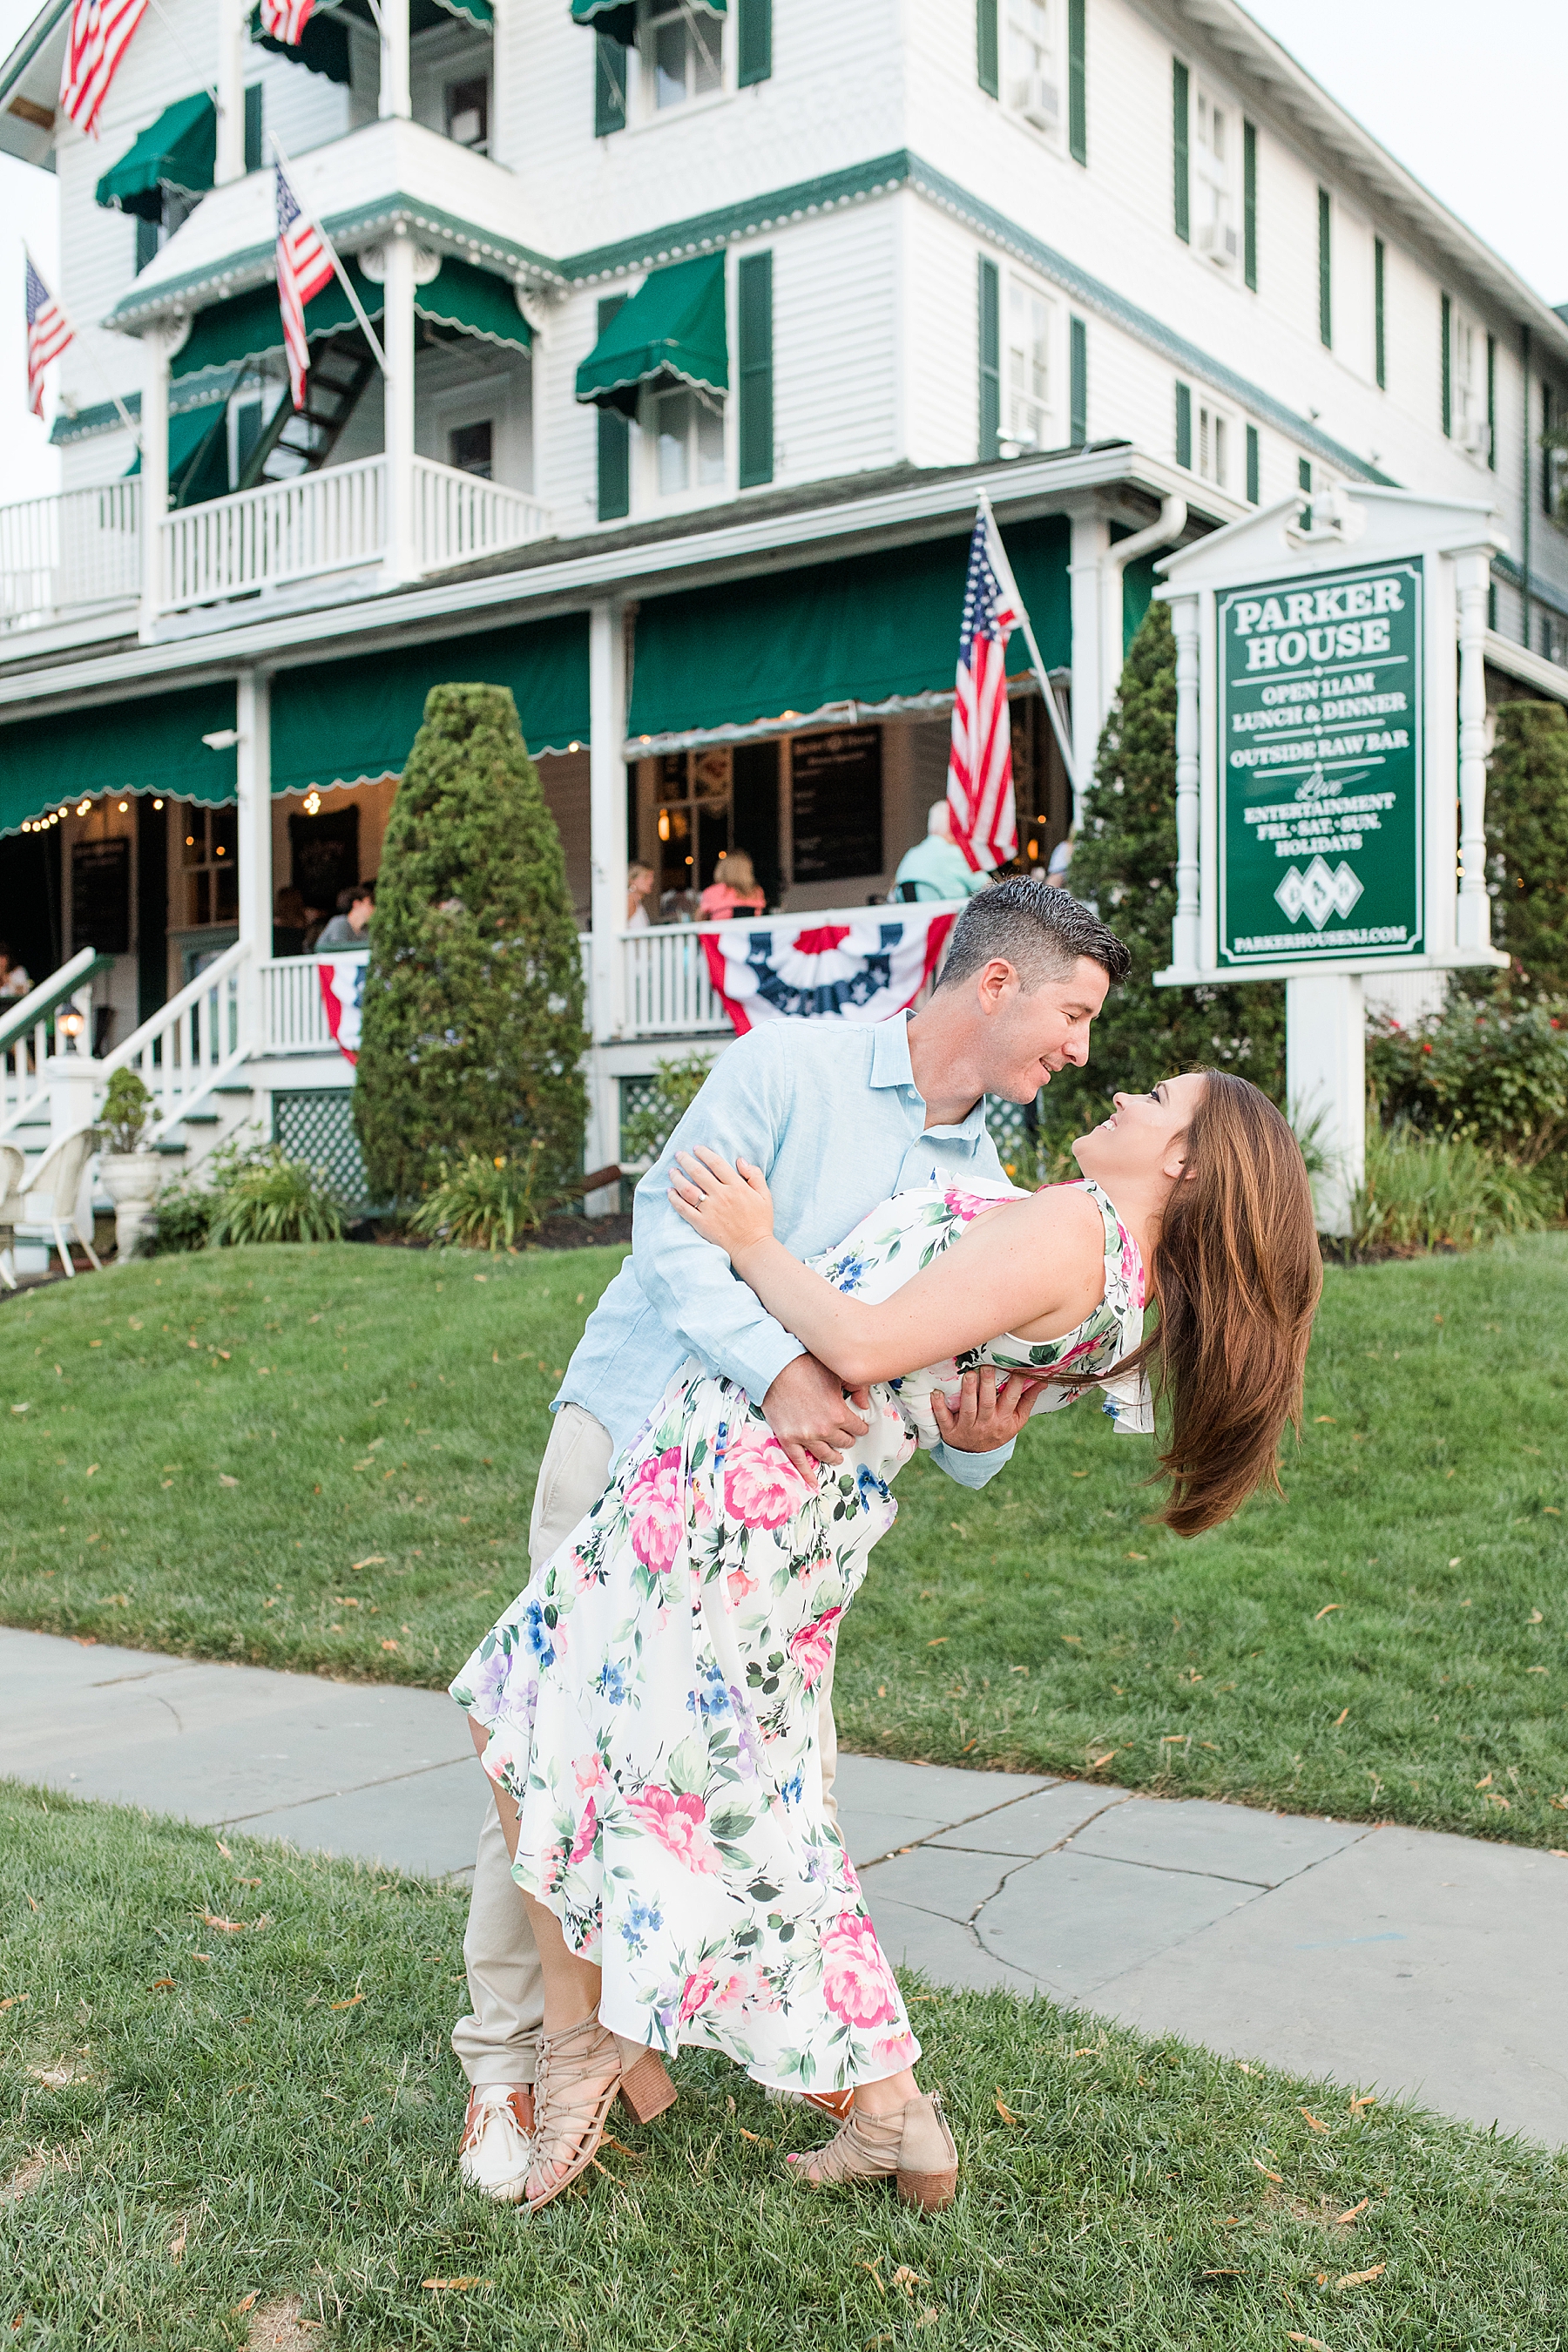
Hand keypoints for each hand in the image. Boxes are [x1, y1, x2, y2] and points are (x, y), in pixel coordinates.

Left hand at [668, 1146, 774, 1262]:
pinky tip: (669, 1192)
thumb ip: (754, 1175)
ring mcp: (710, 1210)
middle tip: (678, 1154)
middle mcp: (722, 1196)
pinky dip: (674, 1199)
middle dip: (686, 1161)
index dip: (705, 1153)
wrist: (753, 1248)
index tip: (696, 1148)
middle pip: (699, 1173)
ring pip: (688, 1189)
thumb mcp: (764, 1195)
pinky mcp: (702, 1224)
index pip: (717, 1164)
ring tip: (672, 1170)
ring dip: (677, 1177)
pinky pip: (684, 1208)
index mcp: (737, 1187)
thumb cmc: (760, 1222)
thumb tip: (740, 1160)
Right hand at [762, 1353, 871, 1475]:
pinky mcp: (788, 1438)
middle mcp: (824, 1429)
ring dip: (834, 1457)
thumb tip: (865, 1405)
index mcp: (839, 1414)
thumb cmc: (806, 1366)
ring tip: (837, 1457)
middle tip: (847, 1438)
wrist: (775, 1367)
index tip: (860, 1427)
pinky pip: (799, 1462)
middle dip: (847, 1440)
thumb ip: (857, 1388)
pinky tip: (813, 1483)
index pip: (858, 1429)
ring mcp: (805, 1436)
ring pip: (825, 1454)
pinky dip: (807, 1474)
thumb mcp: (837, 1373)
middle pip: (843, 1442)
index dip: (861, 1427)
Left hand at [930, 1367, 1040, 1452]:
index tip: (1016, 1367)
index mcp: (1004, 1420)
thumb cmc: (998, 1430)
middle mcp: (986, 1424)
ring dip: (967, 1392)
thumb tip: (1042, 1381)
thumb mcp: (1017, 1421)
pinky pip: (944, 1419)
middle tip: (987, 1366)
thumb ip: (1028, 1401)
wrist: (976, 1457)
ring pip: (968, 1410)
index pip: (1012, 1400)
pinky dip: (939, 1407)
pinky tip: (936, 1393)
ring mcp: (967, 1428)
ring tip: (969, 1375)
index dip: (1015, 1383)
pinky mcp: (950, 1431)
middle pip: (988, 1403)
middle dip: (987, 1385)